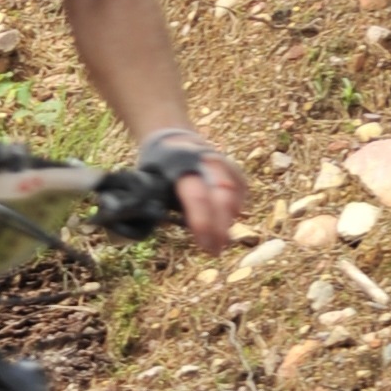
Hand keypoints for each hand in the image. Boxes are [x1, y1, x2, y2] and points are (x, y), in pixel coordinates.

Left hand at [136, 127, 246, 252]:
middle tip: (217, 249)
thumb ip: (159, 206)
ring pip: (234, 192)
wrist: (172, 140)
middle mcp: (204, 161)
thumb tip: (166, 230)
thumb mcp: (150, 185)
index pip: (197, 197)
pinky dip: (236, 207)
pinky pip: (240, 187)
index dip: (204, 223)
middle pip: (222, 196)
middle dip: (221, 227)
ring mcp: (220, 161)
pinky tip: (228, 221)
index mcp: (179, 166)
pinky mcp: (231, 166)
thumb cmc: (157, 171)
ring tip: (221, 240)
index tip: (206, 247)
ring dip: (229, 219)